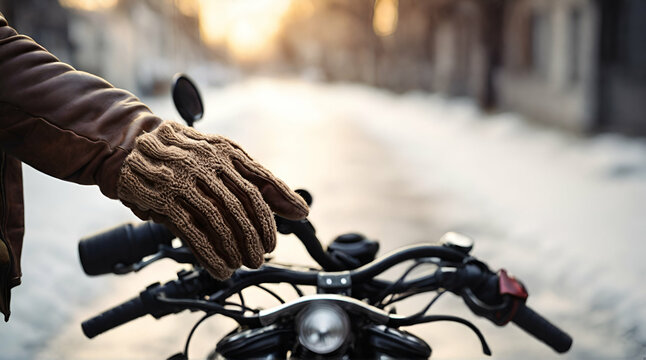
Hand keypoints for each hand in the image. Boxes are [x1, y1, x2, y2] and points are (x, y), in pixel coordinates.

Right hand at [117, 121, 308, 278]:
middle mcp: (207, 164)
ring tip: (243, 264)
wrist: (131, 147)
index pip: (260, 185)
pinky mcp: (163, 199)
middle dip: (255, 237)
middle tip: (261, 256)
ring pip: (219, 221)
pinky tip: (220, 268)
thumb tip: (300, 209)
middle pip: (241, 207)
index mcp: (226, 152)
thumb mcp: (223, 158)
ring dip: (235, 249)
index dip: (273, 214)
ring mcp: (184, 181)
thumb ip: (259, 181)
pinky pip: (192, 232)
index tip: (280, 236)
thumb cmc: (185, 155)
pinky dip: (210, 255)